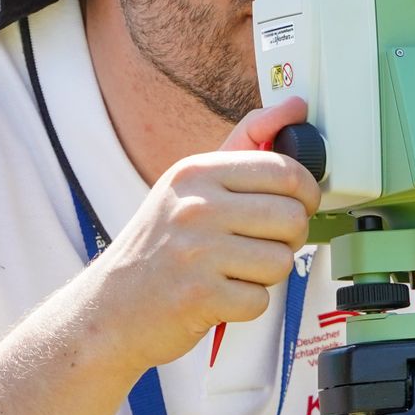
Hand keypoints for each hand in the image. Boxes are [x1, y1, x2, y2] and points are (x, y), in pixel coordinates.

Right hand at [86, 96, 320, 373]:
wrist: (109, 309)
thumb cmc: (157, 246)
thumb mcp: (190, 184)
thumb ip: (245, 143)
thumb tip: (294, 106)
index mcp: (197, 172)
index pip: (285, 170)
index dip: (306, 193)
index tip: (300, 205)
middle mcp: (196, 206)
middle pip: (292, 217)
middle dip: (289, 238)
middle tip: (262, 244)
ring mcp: (197, 252)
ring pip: (282, 261)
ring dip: (266, 275)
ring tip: (234, 270)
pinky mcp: (200, 296)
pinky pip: (260, 300)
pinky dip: (245, 305)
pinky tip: (219, 296)